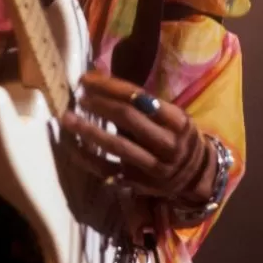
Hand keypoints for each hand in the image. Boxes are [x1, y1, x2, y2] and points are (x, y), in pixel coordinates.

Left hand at [60, 71, 215, 204]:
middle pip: (127, 118)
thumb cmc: (178, 135)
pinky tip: (71, 145)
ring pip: (116, 145)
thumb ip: (144, 104)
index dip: (110, 86)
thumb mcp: (173, 116)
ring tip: (67, 117)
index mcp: (177, 120)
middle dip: (99, 103)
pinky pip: (108, 170)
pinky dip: (87, 157)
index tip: (87, 79)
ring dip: (89, 130)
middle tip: (78, 94)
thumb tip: (101, 82)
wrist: (195, 175)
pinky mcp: (138, 183)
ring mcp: (152, 166)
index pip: (139, 98)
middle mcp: (167, 143)